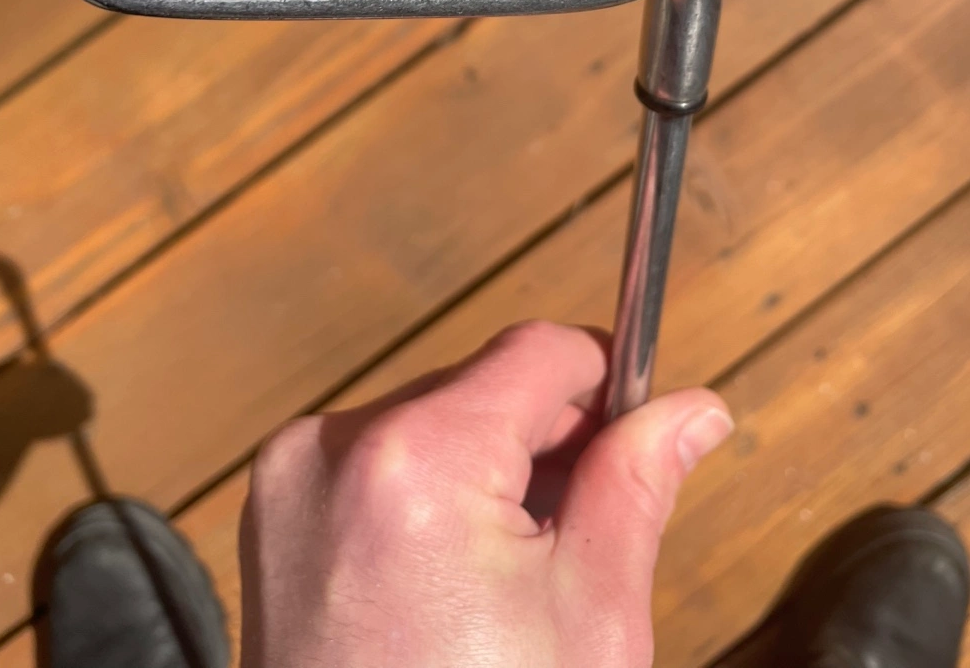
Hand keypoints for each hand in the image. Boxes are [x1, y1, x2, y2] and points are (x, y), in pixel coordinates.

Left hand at [239, 320, 732, 666]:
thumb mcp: (590, 617)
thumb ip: (637, 484)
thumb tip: (694, 408)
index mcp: (415, 456)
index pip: (539, 352)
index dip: (606, 382)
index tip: (640, 427)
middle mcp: (334, 445)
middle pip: (482, 384)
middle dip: (545, 441)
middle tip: (586, 531)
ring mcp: (291, 479)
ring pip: (433, 418)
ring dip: (488, 468)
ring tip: (514, 574)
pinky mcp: (274, 514)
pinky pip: (379, 459)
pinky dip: (430, 493)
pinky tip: (458, 577)